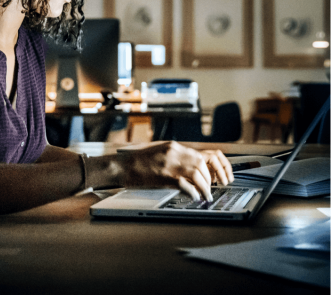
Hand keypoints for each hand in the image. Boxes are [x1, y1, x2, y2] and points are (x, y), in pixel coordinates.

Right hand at [116, 141, 232, 201]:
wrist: (121, 165)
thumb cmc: (137, 162)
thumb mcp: (160, 154)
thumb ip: (176, 158)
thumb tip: (194, 171)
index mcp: (174, 147)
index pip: (205, 153)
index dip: (219, 166)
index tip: (222, 176)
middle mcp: (174, 152)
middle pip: (203, 163)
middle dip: (212, 178)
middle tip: (213, 188)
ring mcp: (169, 163)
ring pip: (197, 174)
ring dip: (205, 187)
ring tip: (206, 196)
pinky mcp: (163, 176)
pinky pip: (185, 185)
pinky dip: (193, 192)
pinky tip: (194, 197)